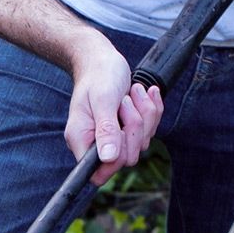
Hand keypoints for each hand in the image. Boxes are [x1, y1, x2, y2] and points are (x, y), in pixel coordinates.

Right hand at [65, 33, 160, 186]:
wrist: (102, 60)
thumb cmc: (98, 76)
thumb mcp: (103, 100)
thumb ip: (106, 130)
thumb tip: (108, 158)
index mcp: (82, 140)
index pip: (99, 173)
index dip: (117, 158)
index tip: (120, 131)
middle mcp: (96, 143)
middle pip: (127, 157)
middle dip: (134, 128)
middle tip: (124, 103)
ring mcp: (114, 138)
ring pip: (141, 143)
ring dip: (143, 115)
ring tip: (130, 93)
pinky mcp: (128, 130)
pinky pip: (150, 131)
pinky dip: (151, 110)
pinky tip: (142, 93)